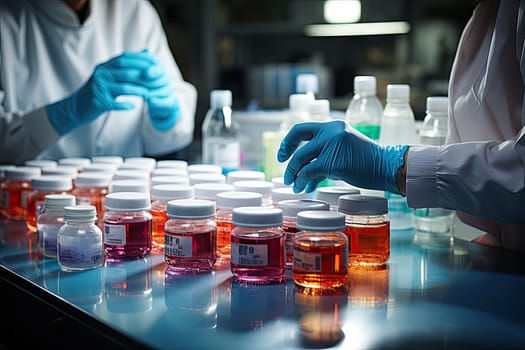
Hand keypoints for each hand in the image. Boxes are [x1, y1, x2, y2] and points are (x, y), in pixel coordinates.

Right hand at [46, 50, 178, 134]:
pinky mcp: (98, 101)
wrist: (76, 107)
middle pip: (126, 73)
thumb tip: (146, 52)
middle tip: (157, 81)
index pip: (124, 59)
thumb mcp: (108, 76)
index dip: (140, 62)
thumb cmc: (97, 91)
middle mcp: (101, 75)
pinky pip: (115, 103)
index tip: (154, 66)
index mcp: (104, 67)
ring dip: (138, 91)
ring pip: (123, 88)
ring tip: (149, 94)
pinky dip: (125, 105)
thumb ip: (126, 66)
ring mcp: (99, 88)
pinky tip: (134, 106)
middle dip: (143, 77)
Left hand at [277, 120, 407, 193]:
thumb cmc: (366, 162)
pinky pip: (309, 171)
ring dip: (294, 174)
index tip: (283, 155)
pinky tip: (303, 188)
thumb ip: (324, 153)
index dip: (288, 142)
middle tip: (286, 175)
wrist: (386, 166)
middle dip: (288, 161)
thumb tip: (303, 170)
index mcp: (332, 126)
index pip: (301, 128)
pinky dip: (303, 181)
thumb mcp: (343, 149)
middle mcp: (331, 131)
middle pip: (298, 144)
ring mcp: (332, 145)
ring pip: (301, 159)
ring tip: (294, 185)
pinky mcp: (333, 161)